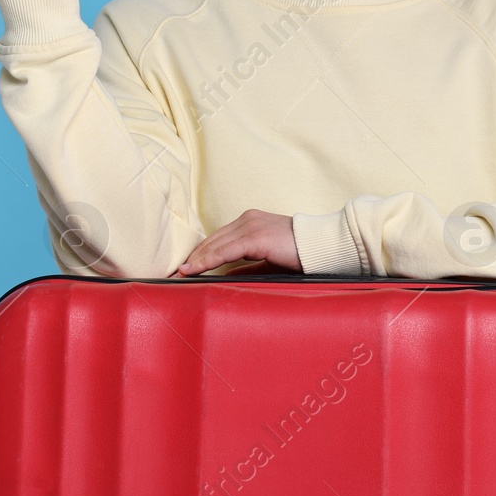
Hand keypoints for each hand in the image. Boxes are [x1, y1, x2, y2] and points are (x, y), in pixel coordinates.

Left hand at [169, 209, 301, 276]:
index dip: (200, 253)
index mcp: (250, 222)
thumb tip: (226, 275)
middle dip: (193, 257)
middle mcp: (247, 220)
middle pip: (211, 240)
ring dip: (195, 260)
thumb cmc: (299, 254)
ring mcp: (250, 226)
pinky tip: (193, 269)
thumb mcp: (267, 262)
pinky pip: (224, 251)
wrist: (321, 245)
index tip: (185, 266)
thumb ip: (247, 266)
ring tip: (179, 273)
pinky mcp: (254, 237)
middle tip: (175, 272)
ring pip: (214, 245)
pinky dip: (206, 261)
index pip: (217, 239)